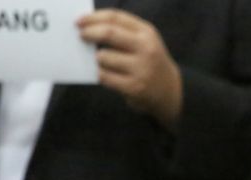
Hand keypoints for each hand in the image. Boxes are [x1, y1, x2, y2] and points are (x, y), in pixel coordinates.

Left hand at [77, 10, 182, 128]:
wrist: (171, 91)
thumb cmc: (150, 62)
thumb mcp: (144, 41)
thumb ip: (122, 31)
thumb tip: (89, 26)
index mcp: (147, 32)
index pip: (115, 17)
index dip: (94, 17)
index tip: (79, 21)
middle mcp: (146, 48)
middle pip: (109, 33)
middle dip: (89, 33)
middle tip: (81, 36)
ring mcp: (140, 68)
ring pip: (103, 57)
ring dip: (97, 59)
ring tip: (103, 62)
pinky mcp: (134, 87)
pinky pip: (105, 77)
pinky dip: (100, 75)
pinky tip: (106, 75)